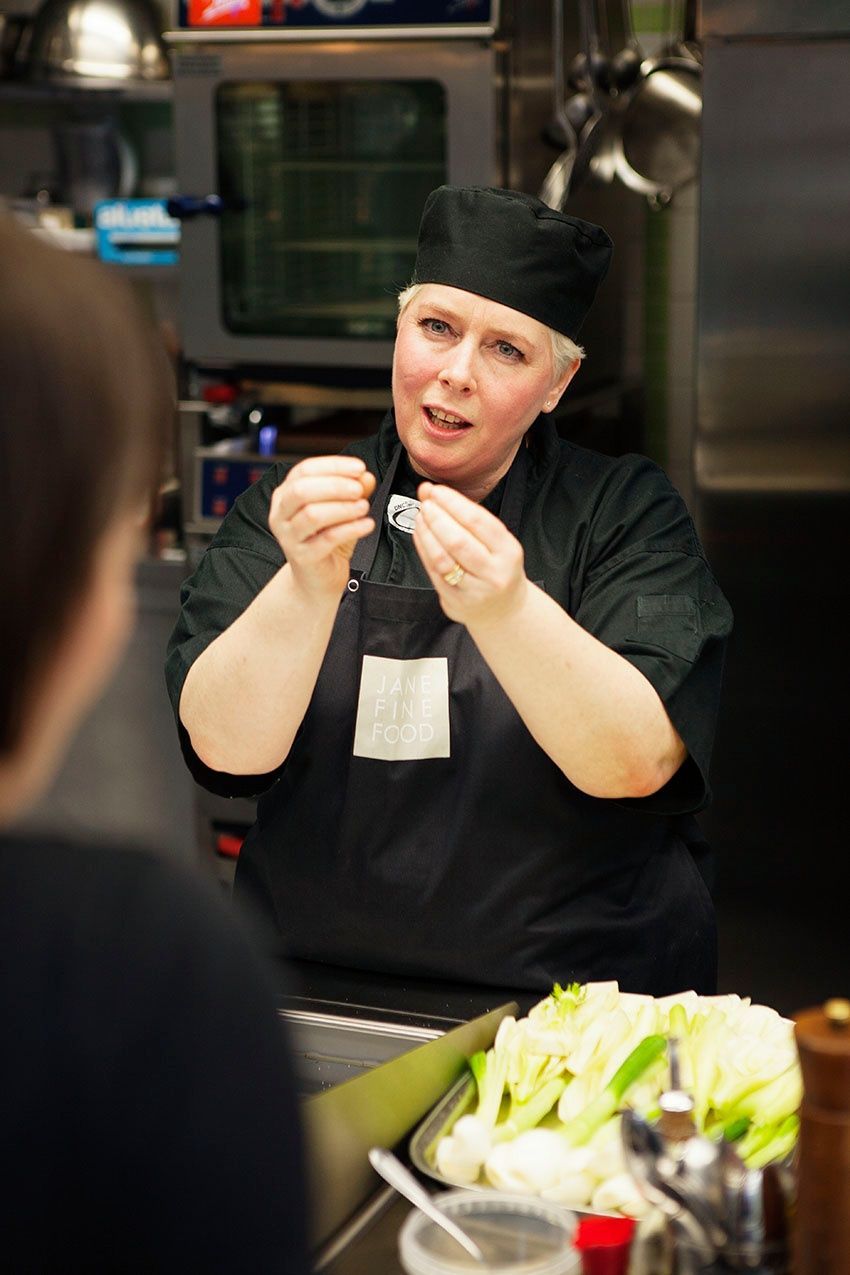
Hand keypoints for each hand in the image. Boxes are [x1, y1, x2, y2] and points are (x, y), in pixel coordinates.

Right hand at [269, 455, 375, 599]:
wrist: (317, 579)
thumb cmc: (325, 540)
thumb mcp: (341, 510)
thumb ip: (352, 491)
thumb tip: (366, 477)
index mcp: (285, 495)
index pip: (304, 470)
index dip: (333, 466)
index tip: (359, 468)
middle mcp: (281, 514)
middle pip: (302, 490)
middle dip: (335, 486)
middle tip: (359, 489)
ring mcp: (289, 537)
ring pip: (312, 515)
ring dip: (342, 508)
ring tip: (364, 507)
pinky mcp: (303, 557)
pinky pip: (327, 539)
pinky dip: (350, 529)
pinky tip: (366, 524)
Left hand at [412, 483, 528, 626]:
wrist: (504, 609)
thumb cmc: (498, 568)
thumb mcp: (497, 542)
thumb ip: (467, 516)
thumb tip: (432, 491)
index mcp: (508, 552)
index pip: (478, 521)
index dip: (453, 503)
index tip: (437, 491)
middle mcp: (493, 573)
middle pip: (458, 541)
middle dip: (437, 517)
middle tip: (425, 503)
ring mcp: (474, 591)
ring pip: (442, 559)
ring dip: (426, 534)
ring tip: (420, 518)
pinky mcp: (455, 602)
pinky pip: (433, 573)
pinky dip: (423, 550)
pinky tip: (420, 536)